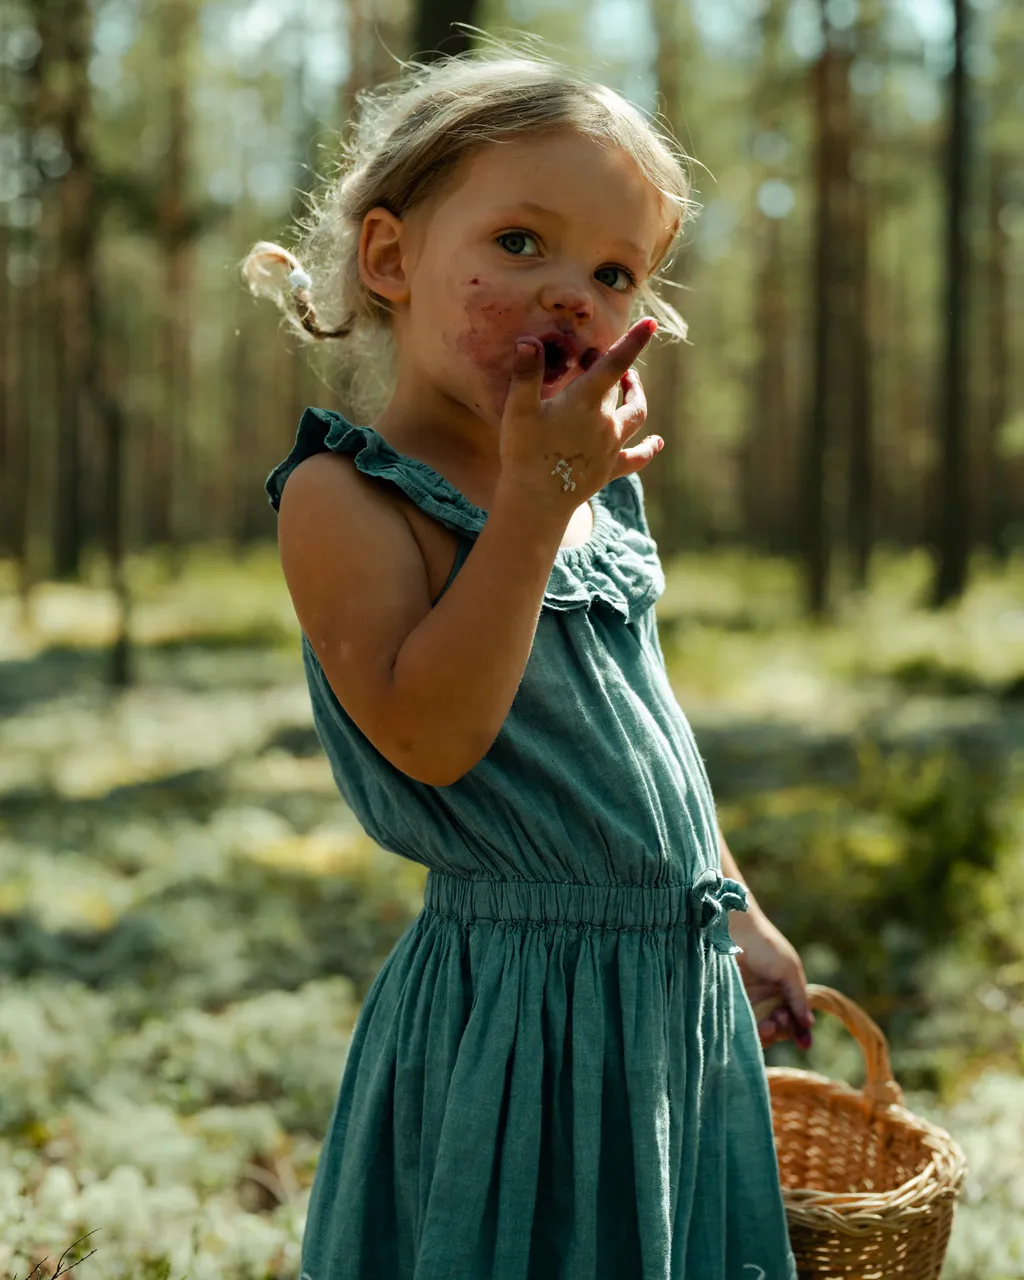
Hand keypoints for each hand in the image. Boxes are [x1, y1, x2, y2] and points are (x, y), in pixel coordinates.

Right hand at [498, 317, 662, 511]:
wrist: (537, 500)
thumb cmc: (524, 452)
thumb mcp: (519, 410)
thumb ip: (526, 373)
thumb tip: (529, 340)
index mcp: (585, 402)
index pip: (614, 364)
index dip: (633, 342)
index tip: (650, 323)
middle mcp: (605, 422)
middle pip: (619, 387)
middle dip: (614, 367)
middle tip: (593, 357)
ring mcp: (611, 447)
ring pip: (636, 416)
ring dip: (637, 397)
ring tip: (632, 385)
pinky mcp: (610, 469)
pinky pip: (637, 458)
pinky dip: (649, 449)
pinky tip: (657, 443)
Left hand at [731, 912, 814, 1050]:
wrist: (731, 930)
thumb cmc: (764, 945)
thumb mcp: (789, 969)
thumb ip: (798, 997)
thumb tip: (808, 1024)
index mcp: (785, 988)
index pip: (796, 1017)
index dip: (801, 1031)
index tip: (804, 1044)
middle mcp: (768, 997)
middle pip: (780, 1027)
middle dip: (784, 1029)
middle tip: (779, 1020)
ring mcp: (749, 1001)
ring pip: (763, 1030)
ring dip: (769, 1034)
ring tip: (768, 1026)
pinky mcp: (731, 1003)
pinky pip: (743, 1026)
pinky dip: (752, 1033)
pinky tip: (757, 1029)